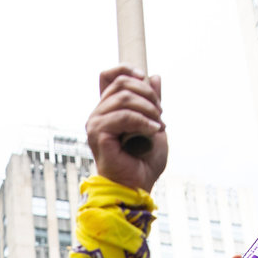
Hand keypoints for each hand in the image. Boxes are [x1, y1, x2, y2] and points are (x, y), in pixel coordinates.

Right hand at [86, 68, 167, 190]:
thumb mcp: (154, 124)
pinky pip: (124, 116)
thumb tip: (154, 77)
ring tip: (159, 125)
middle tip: (161, 114)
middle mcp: (98, 114)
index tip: (146, 80)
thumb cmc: (143, 162)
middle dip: (148, 94)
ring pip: (124, 97)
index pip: (109, 75)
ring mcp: (95, 124)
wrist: (137, 187)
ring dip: (148, 109)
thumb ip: (152, 102)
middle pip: (121, 83)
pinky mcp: (98, 134)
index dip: (127, 70)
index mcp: (108, 110)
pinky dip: (144, 121)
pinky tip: (155, 131)